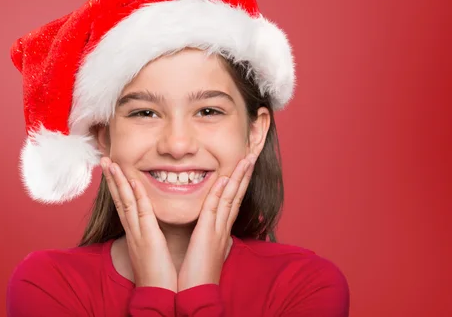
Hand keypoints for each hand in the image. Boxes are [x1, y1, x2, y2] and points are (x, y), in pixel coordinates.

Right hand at [101, 157, 177, 291]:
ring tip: (111, 164)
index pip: (123, 203)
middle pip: (119, 199)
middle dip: (111, 179)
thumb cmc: (160, 274)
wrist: (158, 296)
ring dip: (119, 182)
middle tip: (104, 159)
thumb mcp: (154, 249)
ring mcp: (138, 233)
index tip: (113, 169)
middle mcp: (133, 230)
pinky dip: (137, 197)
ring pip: (126, 202)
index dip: (117, 186)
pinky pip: (142, 214)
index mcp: (135, 232)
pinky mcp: (148, 238)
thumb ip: (153, 234)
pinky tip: (134, 182)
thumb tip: (156, 225)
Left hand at [177, 153, 256, 290]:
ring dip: (238, 178)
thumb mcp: (208, 251)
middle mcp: (224, 227)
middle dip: (246, 174)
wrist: (198, 296)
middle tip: (253, 154)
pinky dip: (219, 194)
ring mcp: (218, 230)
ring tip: (246, 159)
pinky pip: (214, 210)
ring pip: (231, 198)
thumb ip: (215, 239)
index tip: (246, 164)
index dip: (241, 181)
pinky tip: (224, 179)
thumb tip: (225, 237)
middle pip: (238, 194)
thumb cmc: (198, 275)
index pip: (234, 200)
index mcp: (222, 230)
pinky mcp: (207, 236)